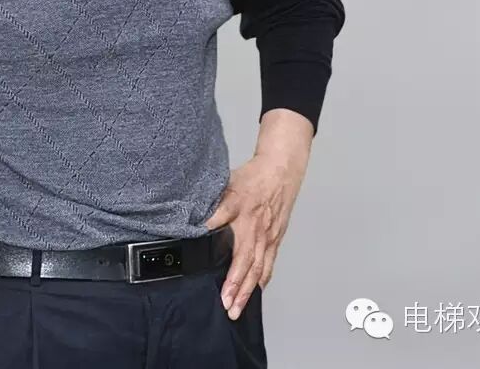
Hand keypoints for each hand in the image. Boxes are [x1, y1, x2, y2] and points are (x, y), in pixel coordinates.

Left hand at [204, 149, 306, 319]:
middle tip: (227, 307)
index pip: (235, 250)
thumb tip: (198, 222)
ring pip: (259, 269)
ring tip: (238, 308)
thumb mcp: (227, 185)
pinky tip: (255, 292)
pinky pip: (269, 263)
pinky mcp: (275, 239)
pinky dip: (262, 280)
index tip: (218, 286)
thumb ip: (214, 206)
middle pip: (247, 265)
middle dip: (237, 288)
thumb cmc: (252, 178)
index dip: (227, 270)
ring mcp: (268, 237)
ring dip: (248, 291)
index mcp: (243, 216)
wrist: (280, 171)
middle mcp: (256, 230)